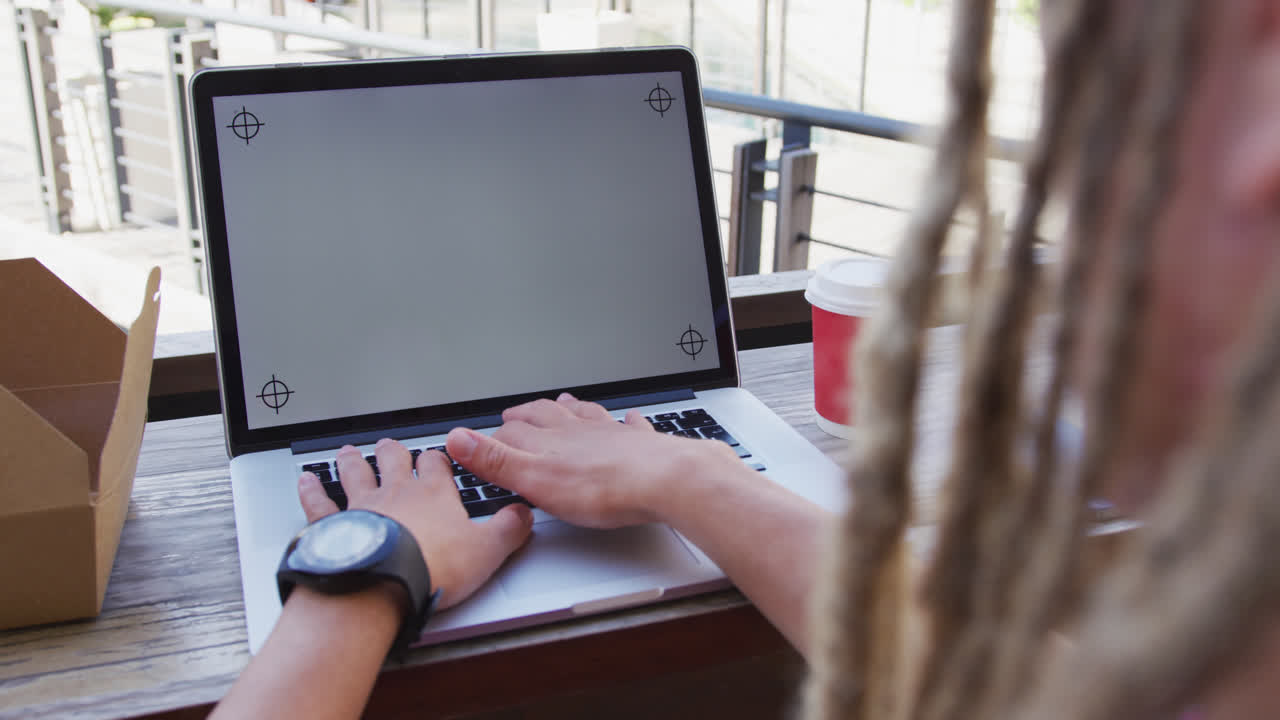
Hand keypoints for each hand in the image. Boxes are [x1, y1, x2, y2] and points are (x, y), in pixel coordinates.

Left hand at [297, 438, 532, 608]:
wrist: (385, 583)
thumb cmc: (434, 567)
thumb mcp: (488, 550)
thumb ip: (510, 529)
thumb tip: (524, 514)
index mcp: (434, 494)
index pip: (438, 464)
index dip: (439, 460)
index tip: (439, 459)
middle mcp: (396, 492)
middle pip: (394, 460)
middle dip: (393, 451)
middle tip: (391, 446)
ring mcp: (362, 506)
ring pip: (355, 473)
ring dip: (352, 461)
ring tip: (348, 452)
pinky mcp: (333, 525)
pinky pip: (319, 502)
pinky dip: (311, 490)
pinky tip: (305, 481)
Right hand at [444, 393, 742, 528]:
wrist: (663, 481)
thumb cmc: (602, 487)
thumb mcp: (535, 480)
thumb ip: (496, 461)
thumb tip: (456, 440)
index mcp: (550, 440)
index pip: (513, 433)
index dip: (494, 438)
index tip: (480, 439)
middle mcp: (579, 430)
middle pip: (548, 416)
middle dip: (529, 415)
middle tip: (516, 413)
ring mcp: (612, 434)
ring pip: (586, 415)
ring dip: (572, 409)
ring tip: (563, 402)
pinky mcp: (643, 445)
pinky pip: (632, 426)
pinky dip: (627, 421)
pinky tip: (629, 417)